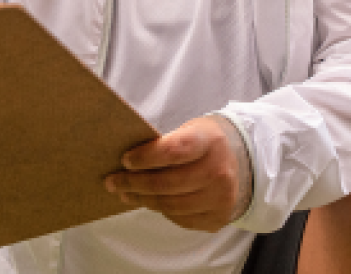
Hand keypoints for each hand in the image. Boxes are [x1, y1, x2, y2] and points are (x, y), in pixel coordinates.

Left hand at [104, 114, 252, 232]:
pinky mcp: (218, 217)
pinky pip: (181, 219)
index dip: (146, 157)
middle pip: (168, 183)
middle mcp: (219, 171)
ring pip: (172, 205)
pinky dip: (162, 211)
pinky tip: (149, 202)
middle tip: (113, 181)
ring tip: (125, 193)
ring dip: (143, 200)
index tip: (125, 160)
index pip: (173, 151)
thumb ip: (164, 144)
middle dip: (135, 183)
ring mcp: (221, 198)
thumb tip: (127, 162)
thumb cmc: (203, 142)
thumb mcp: (188, 131)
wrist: (236, 160)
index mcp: (209, 141)